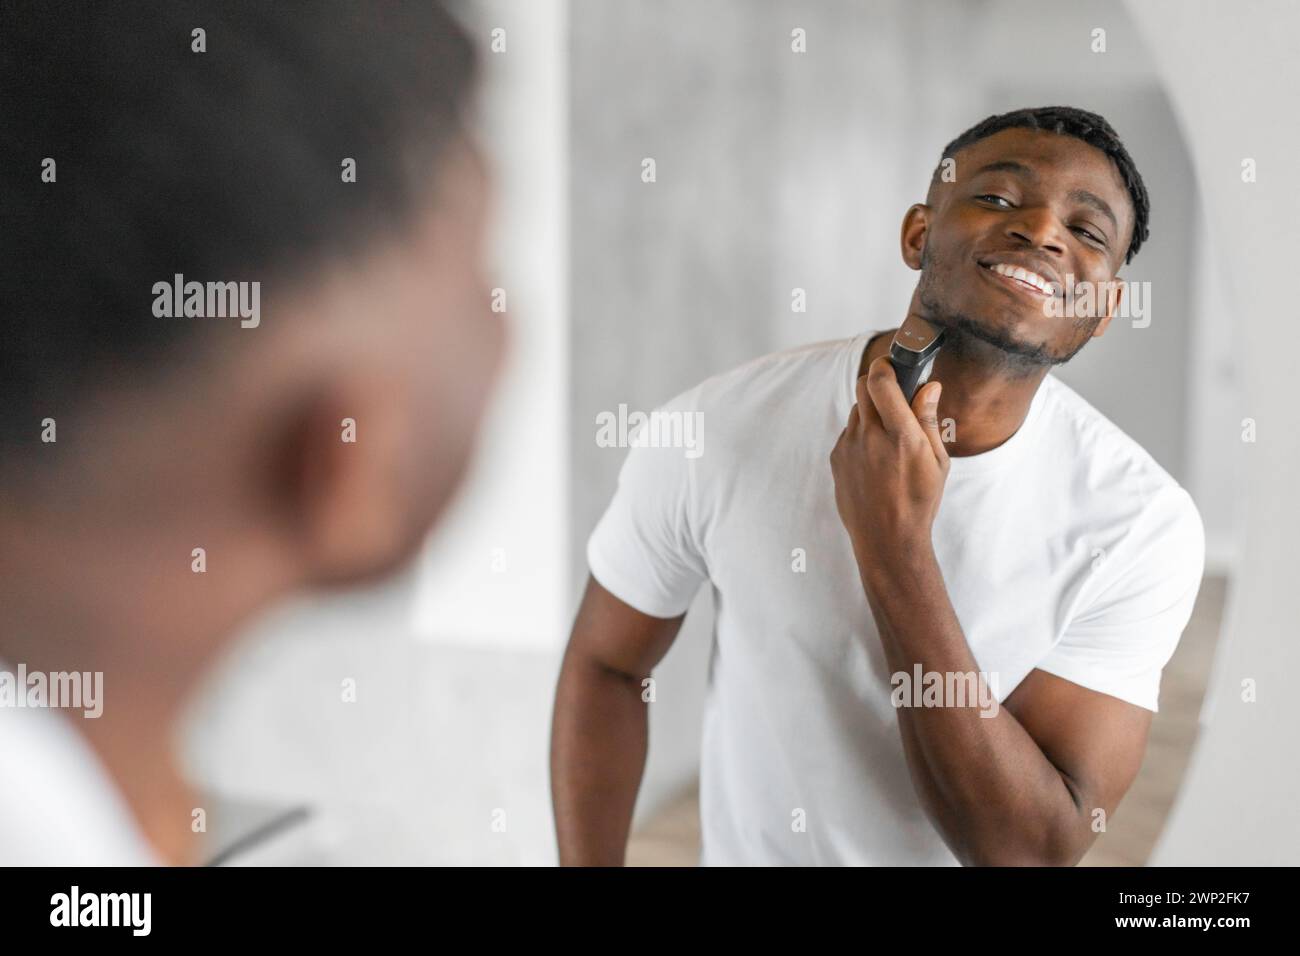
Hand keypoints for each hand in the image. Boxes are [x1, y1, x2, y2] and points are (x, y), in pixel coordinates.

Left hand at [829, 350, 947, 576]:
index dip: (885, 364)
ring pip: (857, 411)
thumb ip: (929, 420)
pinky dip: (861, 435)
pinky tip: (876, 459)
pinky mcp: (836, 459)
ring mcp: (848, 448)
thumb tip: (930, 386)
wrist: (886, 539)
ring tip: (890, 439)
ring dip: (872, 413)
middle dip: (878, 384)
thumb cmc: (919, 502)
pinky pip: (848, 433)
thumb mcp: (937, 462)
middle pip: (863, 387)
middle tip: (895, 396)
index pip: (881, 380)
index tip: (894, 363)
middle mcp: (870, 437)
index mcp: (901, 435)